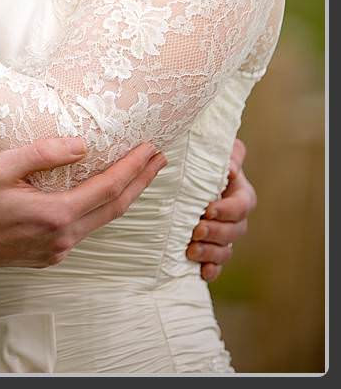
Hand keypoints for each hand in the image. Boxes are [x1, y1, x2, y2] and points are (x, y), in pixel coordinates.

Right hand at [0, 137, 162, 271]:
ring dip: (122, 196)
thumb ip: (43, 154)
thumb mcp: (1, 166)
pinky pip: (83, 230)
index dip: (134, 167)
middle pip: (115, 207)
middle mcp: (64, 236)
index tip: (151, 148)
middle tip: (158, 159)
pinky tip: (97, 198)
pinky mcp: (50, 255)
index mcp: (56, 213)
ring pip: (102, 221)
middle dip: (140, 181)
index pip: (109, 187)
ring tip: (136, 176)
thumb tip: (82, 145)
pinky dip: (99, 211)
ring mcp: (59, 249)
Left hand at [195, 138, 255, 281]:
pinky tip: (202, 273)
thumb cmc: (199, 160)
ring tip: (191, 250)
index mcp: (239, 194)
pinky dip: (211, 270)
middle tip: (196, 230)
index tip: (208, 210)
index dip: (228, 209)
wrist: (182, 175)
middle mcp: (234, 218)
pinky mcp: (209, 248)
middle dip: (216, 232)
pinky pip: (216, 264)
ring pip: (226, 249)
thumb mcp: (212, 152)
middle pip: (235, 230)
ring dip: (211, 252)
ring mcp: (223, 235)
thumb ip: (225, 155)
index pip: (243, 204)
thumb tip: (230, 166)